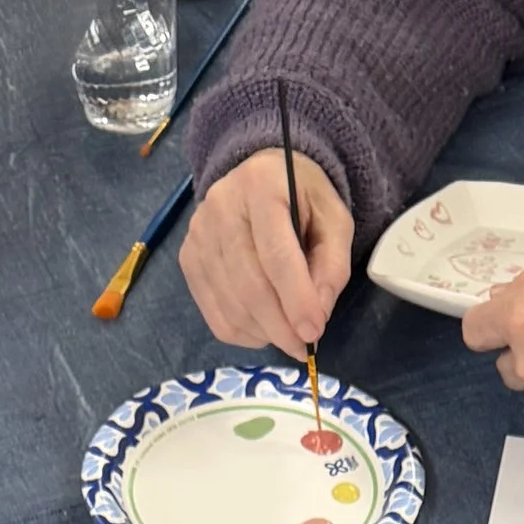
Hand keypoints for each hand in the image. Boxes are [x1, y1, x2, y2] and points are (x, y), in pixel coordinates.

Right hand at [181, 148, 352, 357]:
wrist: (261, 177)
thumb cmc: (303, 199)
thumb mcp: (334, 221)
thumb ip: (333, 266)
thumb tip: (317, 316)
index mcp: (261, 186)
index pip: (275, 254)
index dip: (296, 300)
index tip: (314, 333)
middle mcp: (220, 207)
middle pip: (249, 284)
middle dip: (280, 326)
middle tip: (303, 346)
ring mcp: (198, 235)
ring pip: (230, 305)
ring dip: (264, 332)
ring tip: (289, 336)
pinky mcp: (188, 259)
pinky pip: (214, 314)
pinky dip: (243, 332)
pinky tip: (264, 328)